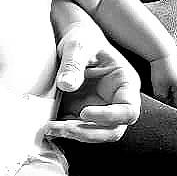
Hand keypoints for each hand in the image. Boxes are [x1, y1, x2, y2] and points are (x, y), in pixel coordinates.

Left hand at [45, 26, 140, 142]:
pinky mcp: (81, 114)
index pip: (128, 110)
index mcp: (125, 84)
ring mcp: (100, 110)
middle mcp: (116, 101)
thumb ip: (74, 64)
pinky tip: (48, 128)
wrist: (70, 42)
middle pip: (113, 130)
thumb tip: (66, 85)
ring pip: (95, 134)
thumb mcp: (78, 46)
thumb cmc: (82, 39)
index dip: (109, 117)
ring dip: (74, 135)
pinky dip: (64, 132)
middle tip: (64, 128)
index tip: (84, 113)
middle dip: (89, 133)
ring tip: (50, 128)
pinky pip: (77, 130)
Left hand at [149, 52, 176, 108]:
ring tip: (164, 87)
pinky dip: (175, 84)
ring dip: (174, 92)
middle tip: (163, 97)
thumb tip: (164, 102)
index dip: (171, 106)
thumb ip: (162, 98)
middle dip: (174, 100)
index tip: (164, 104)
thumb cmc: (160, 68)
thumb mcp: (158, 86)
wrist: (162, 52)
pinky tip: (167, 81)